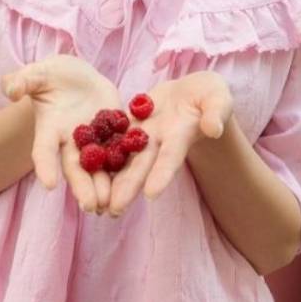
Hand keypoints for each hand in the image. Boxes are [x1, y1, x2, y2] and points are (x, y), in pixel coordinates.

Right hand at [0, 54, 119, 213]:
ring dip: (106, 185)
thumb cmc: (49, 76)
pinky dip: (129, 162)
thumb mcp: (36, 74)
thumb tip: (11, 90)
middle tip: (91, 206)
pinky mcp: (116, 129)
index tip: (49, 185)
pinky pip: (123, 147)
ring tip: (114, 204)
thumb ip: (23, 81)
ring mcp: (95, 137)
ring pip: (100, 165)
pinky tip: (138, 179)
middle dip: (83, 186)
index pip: (43, 150)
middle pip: (75, 167)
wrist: (74, 76)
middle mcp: (71, 140)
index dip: (45, 166)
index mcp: (49, 128)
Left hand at [108, 71, 233, 215]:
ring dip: (111, 176)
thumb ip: (216, 113)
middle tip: (114, 210)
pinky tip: (81, 161)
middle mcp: (160, 140)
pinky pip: (114, 133)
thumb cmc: (213, 97)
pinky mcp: (132, 121)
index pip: (170, 158)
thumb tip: (213, 128)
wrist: (194, 91)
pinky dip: (99, 146)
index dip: (162, 174)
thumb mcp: (219, 99)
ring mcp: (144, 132)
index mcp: (181, 136)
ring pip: (124, 155)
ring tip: (95, 199)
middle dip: (129, 186)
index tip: (152, 195)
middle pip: (142, 165)